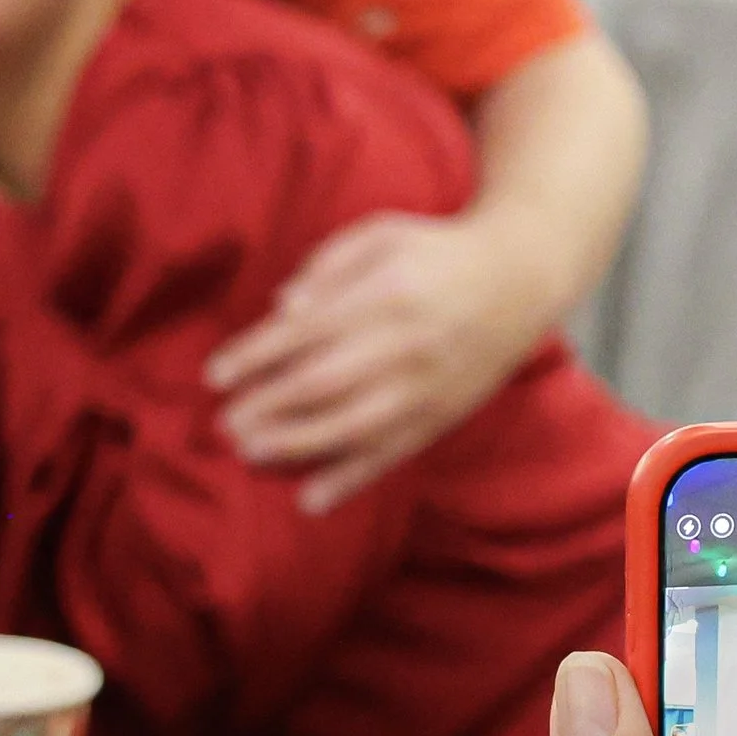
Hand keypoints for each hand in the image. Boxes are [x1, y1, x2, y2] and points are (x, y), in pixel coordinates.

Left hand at [206, 208, 548, 513]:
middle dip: (269, 407)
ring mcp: (426, 385)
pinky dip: (351, 479)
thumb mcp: (382, 235)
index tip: (216, 375)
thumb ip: (329, 267)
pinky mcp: (441, 415)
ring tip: (249, 456)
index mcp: (386, 292)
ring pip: (355, 425)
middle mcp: (406, 343)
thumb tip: (283, 309)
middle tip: (224, 425)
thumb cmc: (435, 253)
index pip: (308, 330)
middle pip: (326, 382)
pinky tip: (310, 500)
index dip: (257, 355)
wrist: (520, 279)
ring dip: (298, 445)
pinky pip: (392, 453)